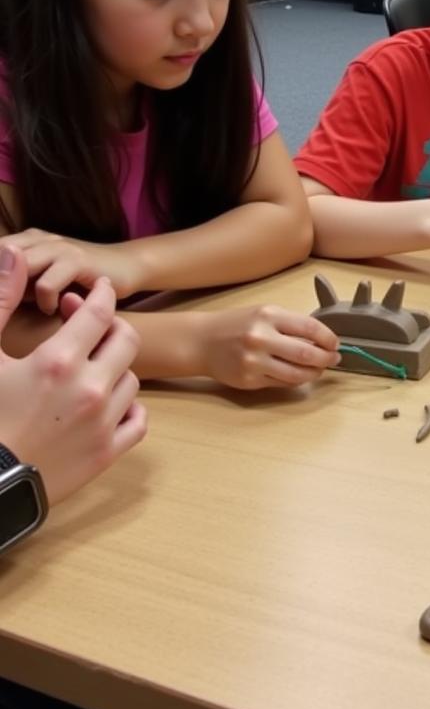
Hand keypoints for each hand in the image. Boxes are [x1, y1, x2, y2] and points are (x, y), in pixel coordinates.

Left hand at [0, 229, 145, 314]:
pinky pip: (46, 284)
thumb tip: (2, 301)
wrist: (126, 266)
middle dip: (2, 286)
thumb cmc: (79, 280)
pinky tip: (53, 309)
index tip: (5, 299)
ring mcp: (58, 247)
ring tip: (27, 309)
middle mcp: (38, 239)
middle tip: (7, 308)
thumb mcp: (41, 278)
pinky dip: (45, 302)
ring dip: (16, 295)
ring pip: (17, 268)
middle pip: (0, 256)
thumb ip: (16, 283)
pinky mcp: (77, 261)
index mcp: (25, 240)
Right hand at [0, 245, 145, 503]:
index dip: (100, 296)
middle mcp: (89, 389)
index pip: (99, 313)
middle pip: (126, 341)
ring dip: (115, 369)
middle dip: (111, 328)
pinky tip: (108, 404)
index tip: (98, 289)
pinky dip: (128, 409)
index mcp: (58, 361)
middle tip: (93, 328)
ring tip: (91, 368)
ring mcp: (101, 423)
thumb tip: (12, 254)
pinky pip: (138, 420)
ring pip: (131, 379)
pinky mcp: (106, 454)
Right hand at [199, 306, 340, 389]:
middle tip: (333, 360)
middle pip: (307, 354)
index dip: (328, 338)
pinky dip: (295, 380)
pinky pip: (281, 383)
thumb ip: (291, 325)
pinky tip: (298, 375)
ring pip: (296, 374)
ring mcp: (254, 361)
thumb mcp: (264, 314)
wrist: (202, 341)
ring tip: (319, 369)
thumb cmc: (237, 324)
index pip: (310, 328)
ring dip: (314, 374)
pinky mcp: (249, 380)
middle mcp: (261, 338)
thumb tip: (322, 341)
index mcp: (269, 316)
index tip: (335, 344)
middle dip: (326, 359)